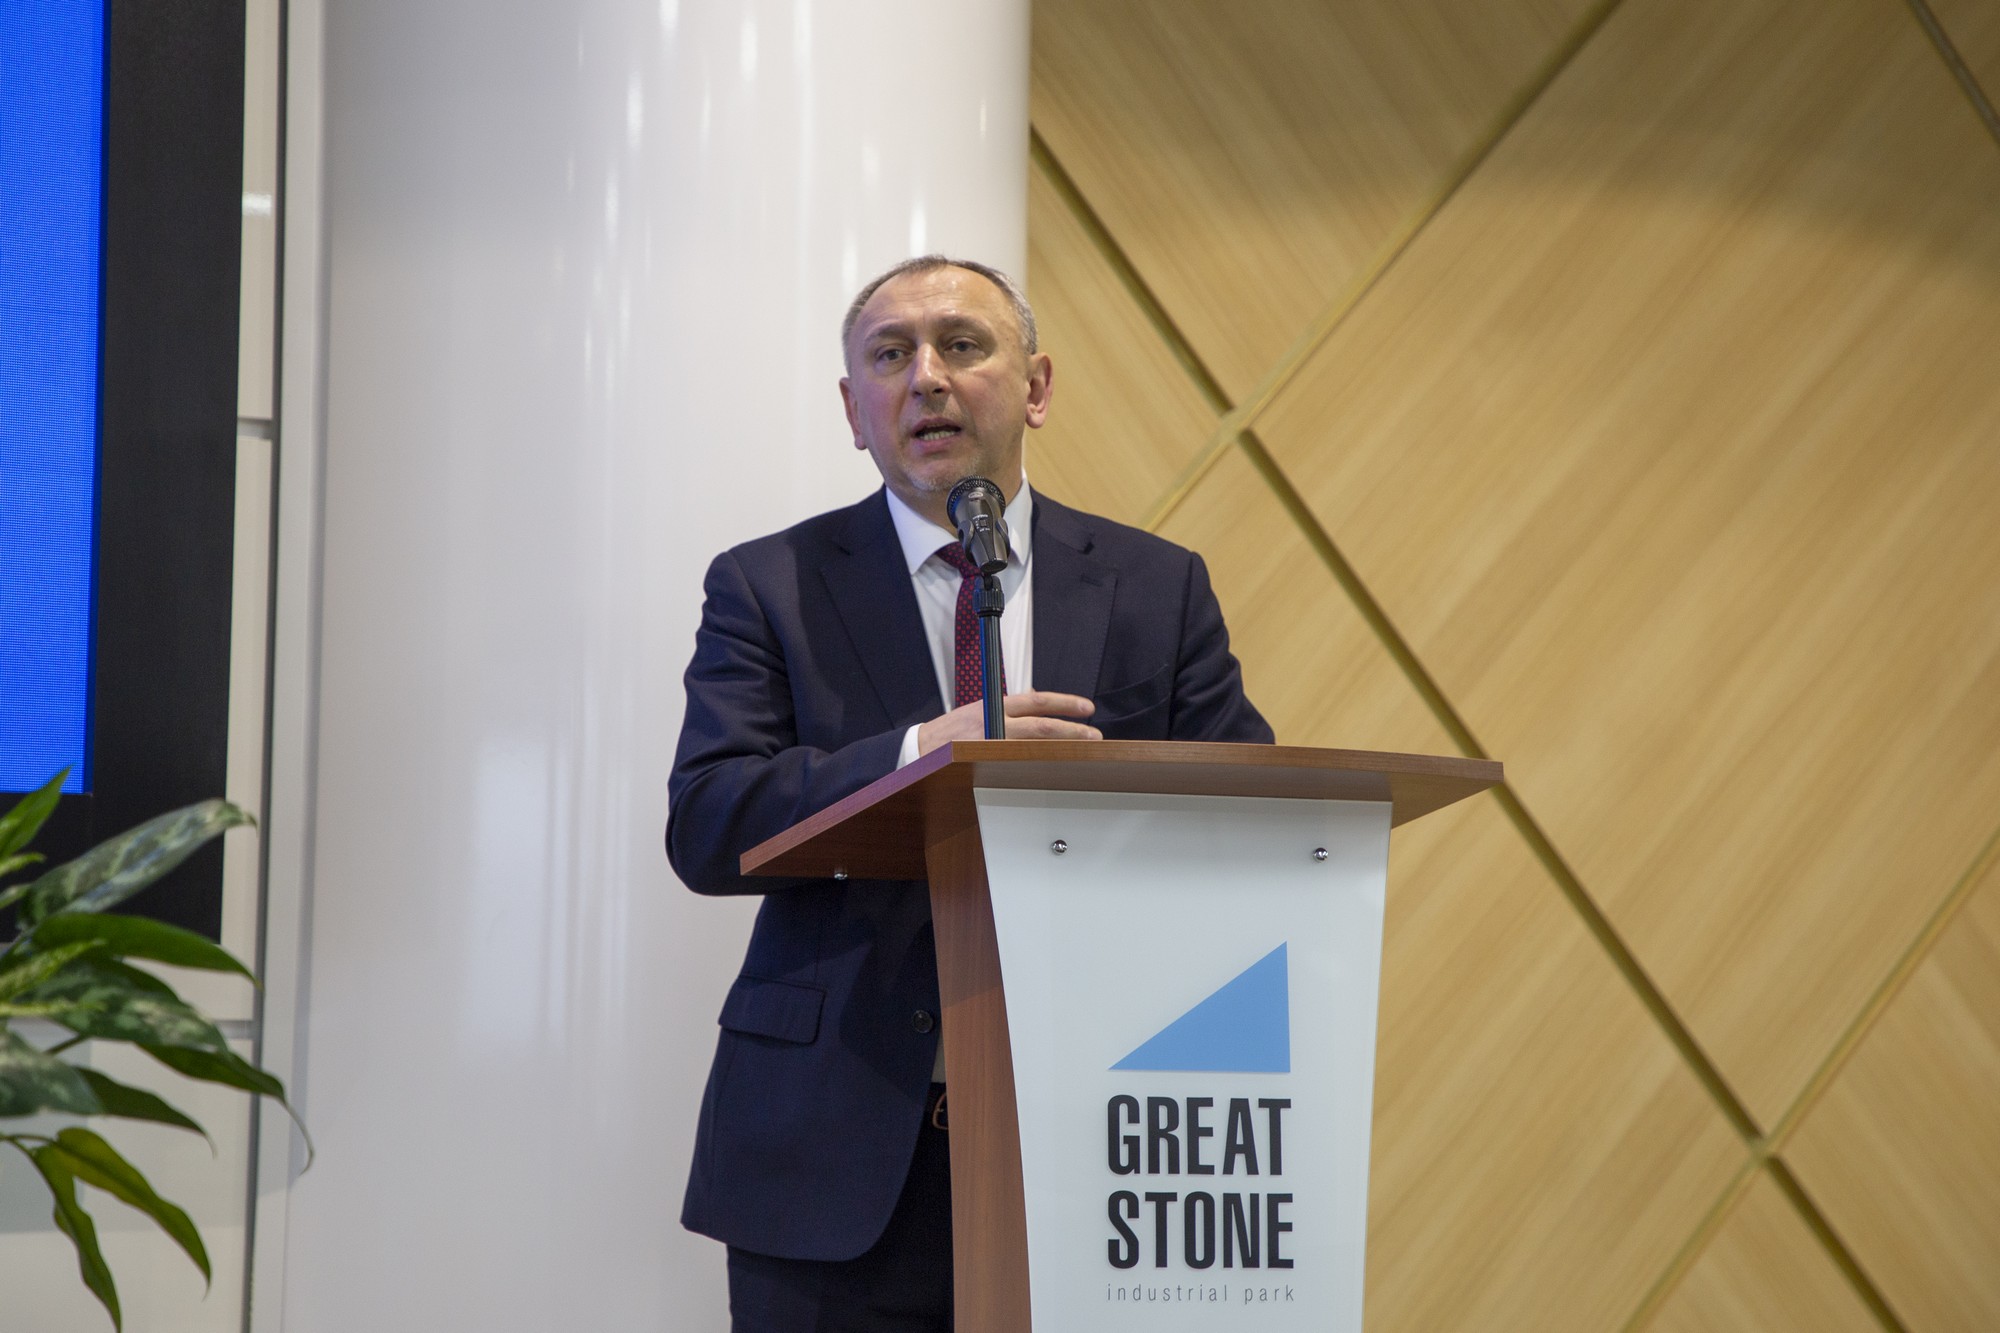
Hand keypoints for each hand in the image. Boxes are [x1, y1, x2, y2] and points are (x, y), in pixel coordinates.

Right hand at [915, 690, 1100, 755]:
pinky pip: (1020, 764)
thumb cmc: (950, 731)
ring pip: (1035, 746)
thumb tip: (1033, 698)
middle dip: (1072, 730)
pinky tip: (1057, 768)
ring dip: (1062, 749)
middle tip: (1094, 735)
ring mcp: (991, 745)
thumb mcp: (979, 710)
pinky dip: (1041, 765)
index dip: (1064, 703)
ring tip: (1083, 752)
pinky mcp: (986, 763)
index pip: (1037, 700)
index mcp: (995, 705)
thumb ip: (1006, 707)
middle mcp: (995, 722)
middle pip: (1042, 725)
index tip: (1086, 708)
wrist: (919, 749)